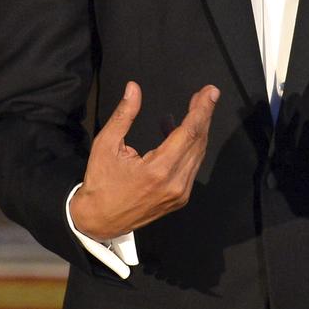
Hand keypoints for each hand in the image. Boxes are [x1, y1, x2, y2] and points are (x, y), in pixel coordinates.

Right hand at [69, 81, 218, 240]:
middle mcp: (175, 184)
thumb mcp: (106, 144)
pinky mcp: (179, 199)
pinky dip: (190, 146)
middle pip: (198, 143)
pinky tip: (180, 131)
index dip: (201, 110)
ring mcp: (179, 194)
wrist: (99, 219)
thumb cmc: (101, 181)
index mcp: (159, 170)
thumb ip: (124, 115)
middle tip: (207, 94)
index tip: (210, 92)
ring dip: (199, 130)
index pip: (188, 133)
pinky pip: (191, 167)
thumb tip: (134, 89)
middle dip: (204, 115)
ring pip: (197, 155)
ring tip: (197, 108)